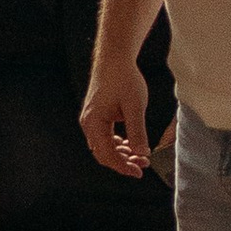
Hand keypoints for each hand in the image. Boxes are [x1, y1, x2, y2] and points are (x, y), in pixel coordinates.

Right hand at [80, 60, 150, 175]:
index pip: (106, 154)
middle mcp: (88, 123)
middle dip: (122, 162)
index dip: (123, 166)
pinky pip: (104, 137)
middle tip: (142, 165)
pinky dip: (117, 144)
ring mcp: (91, 119)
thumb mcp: (135, 107)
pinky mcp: (96, 115)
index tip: (138, 172)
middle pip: (103, 153)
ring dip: (121, 153)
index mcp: (94, 122)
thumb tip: (142, 153)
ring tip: (140, 155)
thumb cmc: (123, 78)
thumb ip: (137, 132)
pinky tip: (130, 144)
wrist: (115, 59)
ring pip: (103, 146)